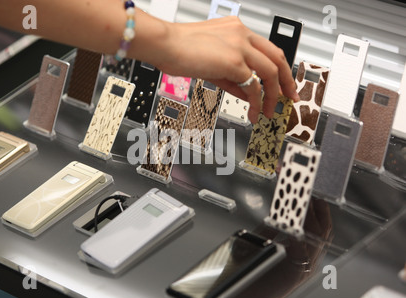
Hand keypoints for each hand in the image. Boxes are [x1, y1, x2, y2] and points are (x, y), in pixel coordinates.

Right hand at [148, 16, 299, 121]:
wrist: (164, 44)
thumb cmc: (178, 49)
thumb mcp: (210, 63)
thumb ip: (231, 76)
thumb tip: (247, 92)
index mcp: (236, 30)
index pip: (266, 48)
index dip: (277, 67)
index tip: (281, 81)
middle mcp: (241, 34)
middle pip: (277, 57)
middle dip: (286, 80)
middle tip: (290, 96)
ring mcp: (240, 46)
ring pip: (270, 71)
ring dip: (274, 95)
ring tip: (269, 111)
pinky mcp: (234, 61)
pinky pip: (254, 85)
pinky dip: (257, 101)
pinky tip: (253, 111)